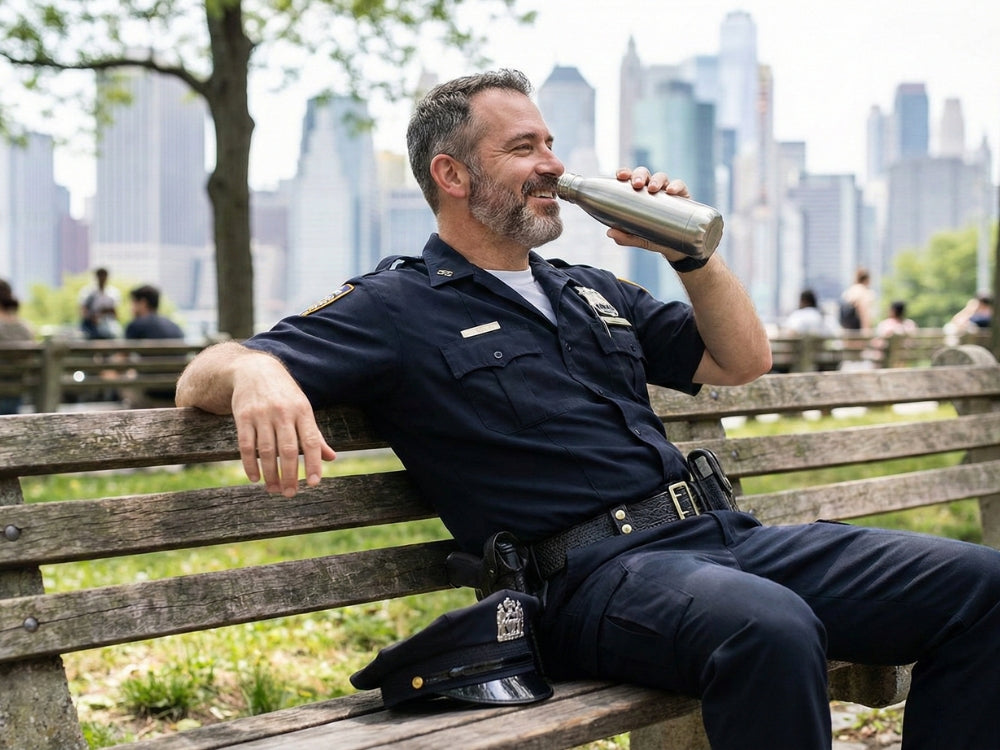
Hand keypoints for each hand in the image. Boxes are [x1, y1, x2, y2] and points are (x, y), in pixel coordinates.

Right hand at [229, 355, 336, 496]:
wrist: (254, 369)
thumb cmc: (284, 394)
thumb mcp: (303, 408)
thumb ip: (315, 434)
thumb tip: (331, 458)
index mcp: (303, 410)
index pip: (311, 441)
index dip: (314, 463)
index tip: (314, 483)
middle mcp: (283, 412)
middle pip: (289, 450)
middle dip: (290, 475)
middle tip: (290, 494)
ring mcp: (262, 414)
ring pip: (267, 451)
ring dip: (271, 474)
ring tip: (274, 489)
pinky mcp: (243, 416)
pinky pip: (246, 446)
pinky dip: (251, 465)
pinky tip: (256, 478)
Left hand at [605, 167, 695, 261]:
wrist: (678, 247)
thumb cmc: (655, 238)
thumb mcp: (639, 239)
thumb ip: (625, 237)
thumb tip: (610, 232)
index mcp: (637, 195)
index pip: (629, 178)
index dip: (624, 173)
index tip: (620, 176)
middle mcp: (651, 190)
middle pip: (644, 174)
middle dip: (639, 175)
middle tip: (636, 184)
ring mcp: (667, 191)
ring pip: (661, 176)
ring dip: (656, 180)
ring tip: (652, 189)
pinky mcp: (683, 195)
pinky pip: (680, 185)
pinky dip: (676, 186)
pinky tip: (671, 192)